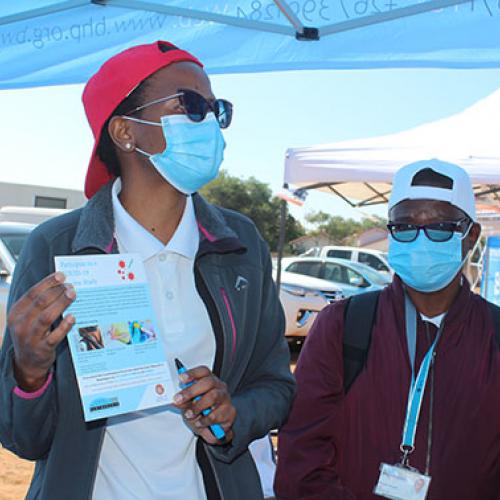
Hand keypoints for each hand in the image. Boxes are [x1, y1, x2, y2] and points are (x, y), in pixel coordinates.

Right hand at [8, 272, 75, 390]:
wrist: (27, 363)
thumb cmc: (32, 333)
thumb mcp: (28, 318)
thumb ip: (40, 304)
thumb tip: (62, 284)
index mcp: (16, 313)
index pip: (32, 293)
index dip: (48, 283)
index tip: (62, 275)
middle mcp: (20, 324)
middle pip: (40, 303)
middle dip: (57, 292)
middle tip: (71, 286)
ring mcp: (30, 338)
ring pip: (46, 317)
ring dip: (61, 304)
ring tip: (73, 294)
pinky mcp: (41, 349)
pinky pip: (54, 336)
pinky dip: (64, 326)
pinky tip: (72, 317)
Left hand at [172, 366, 235, 444]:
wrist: (213, 429)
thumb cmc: (201, 412)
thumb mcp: (188, 406)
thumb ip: (182, 402)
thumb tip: (174, 400)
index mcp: (209, 381)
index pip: (203, 371)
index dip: (192, 373)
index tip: (181, 378)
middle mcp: (219, 387)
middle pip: (208, 382)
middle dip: (191, 391)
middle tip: (179, 399)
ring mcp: (226, 398)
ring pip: (213, 396)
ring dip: (198, 406)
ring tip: (189, 414)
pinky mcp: (230, 412)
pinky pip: (216, 414)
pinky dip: (205, 420)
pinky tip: (199, 422)